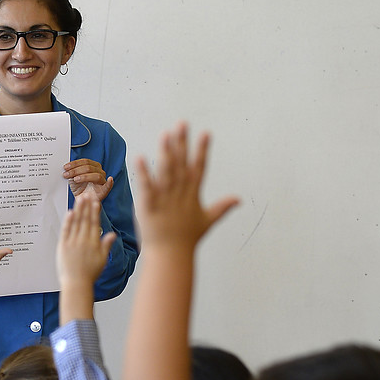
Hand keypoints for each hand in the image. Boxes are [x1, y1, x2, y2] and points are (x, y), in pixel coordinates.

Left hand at [57, 193, 115, 290]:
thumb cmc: (90, 273)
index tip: (96, 202)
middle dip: (86, 206)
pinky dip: (68, 221)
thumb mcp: (102, 259)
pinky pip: (66, 231)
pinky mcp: (63, 246)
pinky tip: (70, 212)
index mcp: (94, 243)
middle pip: (85, 220)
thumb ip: (106, 245)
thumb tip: (112, 234)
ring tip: (80, 199)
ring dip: (78, 210)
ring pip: (76, 223)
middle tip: (87, 194)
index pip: (95, 224)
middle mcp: (84, 241)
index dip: (95, 212)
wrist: (77, 284)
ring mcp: (73, 243)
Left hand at [64, 159, 112, 199]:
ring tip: (76, 179)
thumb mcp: (73, 179)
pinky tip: (110, 180)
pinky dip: (110, 183)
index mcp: (93, 166)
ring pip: (96, 175)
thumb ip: (72, 173)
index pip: (85, 161)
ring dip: (84, 176)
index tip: (66, 167)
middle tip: (67, 174)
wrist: (82, 201)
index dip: (75, 164)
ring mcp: (102, 180)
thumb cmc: (79, 189)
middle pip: (89, 168)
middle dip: (76, 170)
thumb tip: (66, 168)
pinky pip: (108, 186)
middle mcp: (99, 172)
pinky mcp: (104, 190)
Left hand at [133, 122, 238, 249]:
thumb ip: (222, 207)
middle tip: (182, 123)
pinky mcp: (149, 204)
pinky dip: (144, 172)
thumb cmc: (188, 239)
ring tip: (165, 134)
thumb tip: (239, 199)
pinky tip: (140, 157)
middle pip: (182, 163)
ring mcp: (165, 198)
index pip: (199, 167)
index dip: (202, 150)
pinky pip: (146, 186)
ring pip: (166, 171)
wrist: (171, 255)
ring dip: (166, 152)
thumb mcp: (208, 220)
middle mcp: (180, 193)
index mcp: (193, 194)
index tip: (206, 133)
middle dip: (182, 143)